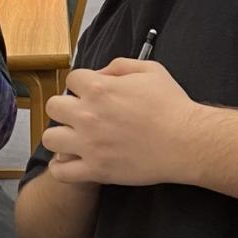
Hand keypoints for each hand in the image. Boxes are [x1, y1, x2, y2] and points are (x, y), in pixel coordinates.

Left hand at [42, 59, 201, 184]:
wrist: (187, 142)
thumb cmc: (172, 105)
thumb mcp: (150, 70)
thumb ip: (119, 66)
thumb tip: (100, 74)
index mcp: (99, 88)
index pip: (71, 79)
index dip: (82, 85)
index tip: (91, 93)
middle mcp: (88, 115)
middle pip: (53, 106)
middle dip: (66, 107)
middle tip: (80, 115)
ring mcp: (89, 144)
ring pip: (50, 138)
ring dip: (60, 135)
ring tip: (74, 138)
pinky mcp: (96, 169)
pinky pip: (61, 171)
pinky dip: (62, 166)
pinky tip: (72, 160)